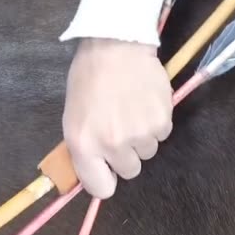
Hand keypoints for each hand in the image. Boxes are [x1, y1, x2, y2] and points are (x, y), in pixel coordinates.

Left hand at [62, 38, 172, 198]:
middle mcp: (113, 144)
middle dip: (125, 154)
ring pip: (147, 151)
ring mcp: (140, 134)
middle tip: (119, 127)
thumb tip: (97, 172)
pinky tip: (144, 101)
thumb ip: (84, 148)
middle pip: (129, 171)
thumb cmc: (89, 78)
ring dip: (141, 136)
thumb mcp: (72, 116)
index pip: (100, 188)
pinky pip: (161, 134)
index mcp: (84, 144)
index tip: (107, 170)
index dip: (105, 179)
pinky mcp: (162, 121)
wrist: (116, 45)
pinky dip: (155, 122)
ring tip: (131, 108)